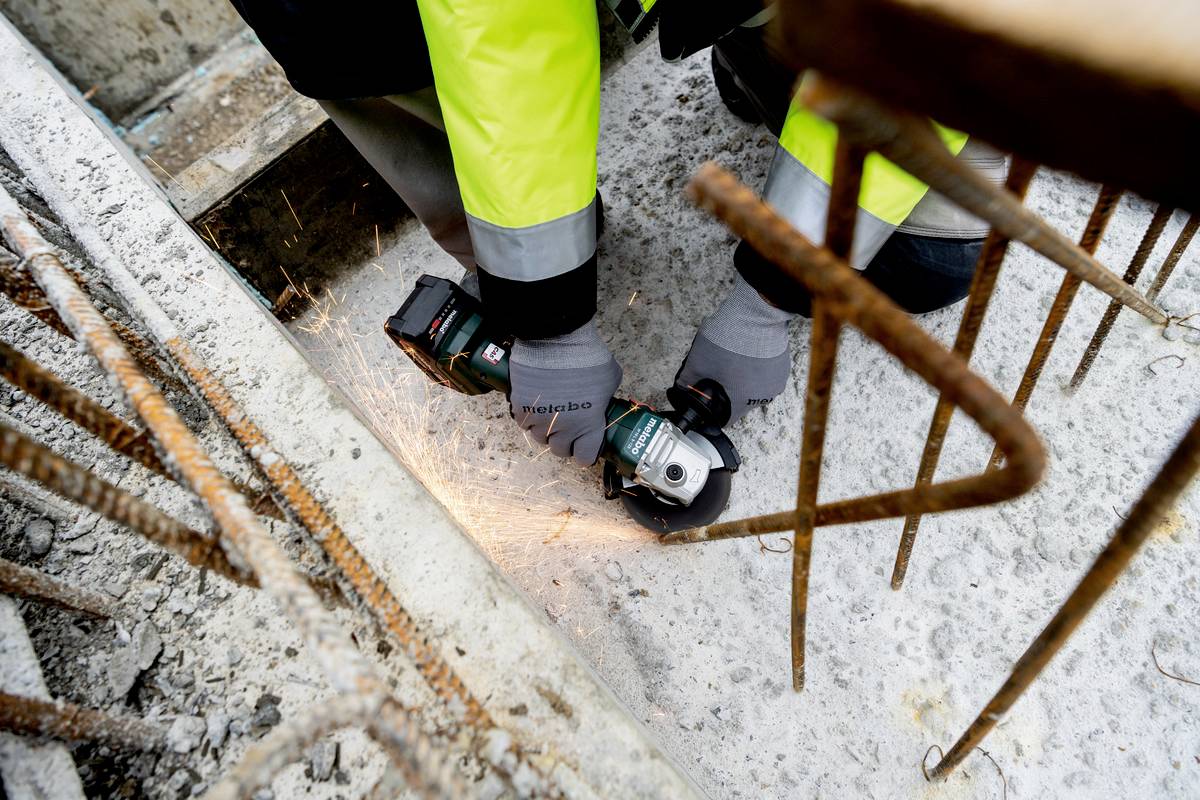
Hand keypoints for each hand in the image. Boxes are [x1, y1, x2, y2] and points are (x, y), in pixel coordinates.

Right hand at [508, 321, 621, 466]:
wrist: (557, 340)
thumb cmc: (587, 358)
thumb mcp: (610, 380)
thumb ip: (604, 399)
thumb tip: (600, 402)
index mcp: (588, 426)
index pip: (584, 457)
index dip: (585, 452)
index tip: (585, 445)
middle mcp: (563, 428)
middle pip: (559, 449)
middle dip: (565, 440)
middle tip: (568, 426)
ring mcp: (540, 418)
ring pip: (539, 437)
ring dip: (546, 428)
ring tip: (551, 412)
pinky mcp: (521, 406)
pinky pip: (524, 421)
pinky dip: (530, 416)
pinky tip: (537, 403)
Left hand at [675, 275, 793, 424]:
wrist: (755, 314)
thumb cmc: (730, 338)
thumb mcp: (698, 361)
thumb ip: (687, 380)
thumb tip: (682, 388)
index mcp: (741, 401)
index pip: (726, 420)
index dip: (714, 412)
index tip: (709, 403)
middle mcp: (762, 397)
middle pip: (739, 403)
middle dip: (727, 391)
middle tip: (718, 373)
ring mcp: (775, 381)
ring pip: (753, 388)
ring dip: (742, 379)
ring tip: (732, 360)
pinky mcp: (782, 366)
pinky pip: (765, 375)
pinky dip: (755, 369)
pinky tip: (746, 354)